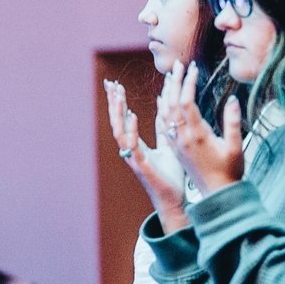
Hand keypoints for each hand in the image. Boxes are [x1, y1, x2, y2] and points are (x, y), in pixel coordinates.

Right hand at [105, 80, 187, 230]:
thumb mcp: (168, 145)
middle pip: (118, 122)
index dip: (119, 103)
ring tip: (118, 94)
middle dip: (114, 103)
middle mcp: (131, 151)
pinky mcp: (141, 166)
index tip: (116, 85)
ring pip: (120, 132)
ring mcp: (134, 158)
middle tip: (110, 83)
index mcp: (136, 145)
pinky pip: (133, 146)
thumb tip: (163, 107)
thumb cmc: (170, 176)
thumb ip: (163, 128)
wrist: (174, 200)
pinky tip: (132, 115)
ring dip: (118, 112)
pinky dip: (132, 130)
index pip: (124, 120)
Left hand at [158, 62, 244, 193]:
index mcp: (197, 135)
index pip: (187, 103)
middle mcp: (182, 138)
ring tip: (170, 76)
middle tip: (178, 64)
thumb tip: (231, 99)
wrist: (216, 194)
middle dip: (175, 82)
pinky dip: (163, 108)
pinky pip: (164, 124)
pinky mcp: (176, 148)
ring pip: (166, 114)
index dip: (188, 83)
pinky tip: (163, 99)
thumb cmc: (230, 171)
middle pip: (173, 104)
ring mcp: (177, 143)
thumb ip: (232, 122)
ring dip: (167, 93)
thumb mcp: (236, 146)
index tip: (193, 67)